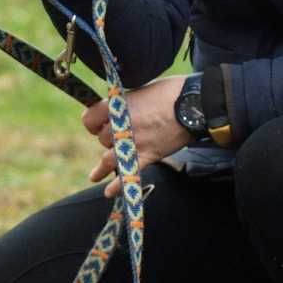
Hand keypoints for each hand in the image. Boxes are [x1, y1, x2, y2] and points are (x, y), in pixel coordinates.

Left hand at [83, 75, 188, 198]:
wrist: (194, 103)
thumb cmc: (170, 91)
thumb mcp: (140, 90)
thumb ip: (125, 103)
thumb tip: (119, 110)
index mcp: (117, 106)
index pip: (89, 119)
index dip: (93, 122)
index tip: (100, 123)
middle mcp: (121, 125)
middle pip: (102, 139)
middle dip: (110, 139)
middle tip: (123, 135)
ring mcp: (133, 142)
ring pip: (109, 157)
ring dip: (103, 166)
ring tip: (95, 175)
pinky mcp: (148, 155)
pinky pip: (129, 173)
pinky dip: (118, 185)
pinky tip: (109, 192)